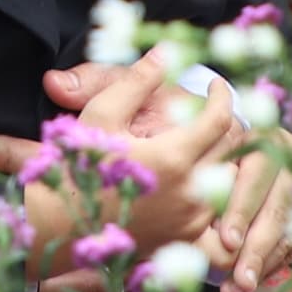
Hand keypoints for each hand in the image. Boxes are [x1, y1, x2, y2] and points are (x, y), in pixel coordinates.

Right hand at [0, 88, 244, 283]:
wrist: (60, 227)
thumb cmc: (76, 166)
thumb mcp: (101, 115)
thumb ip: (136, 81)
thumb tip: (165, 52)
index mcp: (173, 158)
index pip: (220, 119)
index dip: (222, 95)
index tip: (215, 84)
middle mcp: (191, 193)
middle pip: (231, 148)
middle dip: (224, 122)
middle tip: (208, 108)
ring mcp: (191, 220)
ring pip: (228, 178)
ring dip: (221, 155)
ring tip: (201, 139)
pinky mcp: (186, 239)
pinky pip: (216, 207)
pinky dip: (212, 186)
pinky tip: (192, 175)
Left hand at [199, 152, 291, 291]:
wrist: (255, 149)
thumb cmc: (215, 156)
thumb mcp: (211, 158)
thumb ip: (208, 183)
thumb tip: (197, 223)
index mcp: (261, 137)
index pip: (254, 176)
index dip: (241, 210)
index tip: (227, 241)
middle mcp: (291, 156)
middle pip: (277, 208)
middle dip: (256, 248)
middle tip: (239, 279)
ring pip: (290, 230)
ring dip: (264, 264)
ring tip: (239, 289)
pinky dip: (273, 264)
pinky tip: (254, 282)